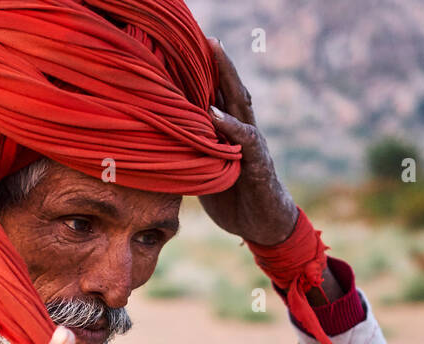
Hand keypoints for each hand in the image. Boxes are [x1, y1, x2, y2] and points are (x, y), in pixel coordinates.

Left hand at [200, 37, 299, 246]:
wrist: (263, 227)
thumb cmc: (234, 200)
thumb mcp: (205, 175)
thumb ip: (190, 157)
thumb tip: (159, 150)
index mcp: (228, 134)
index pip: (217, 97)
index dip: (205, 76)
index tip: (188, 51)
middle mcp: (242, 132)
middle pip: (230, 90)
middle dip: (218, 63)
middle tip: (206, 37)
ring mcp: (252, 145)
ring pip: (240, 104)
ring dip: (228, 78)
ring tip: (215, 54)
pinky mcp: (258, 164)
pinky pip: (246, 139)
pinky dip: (230, 125)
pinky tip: (214, 113)